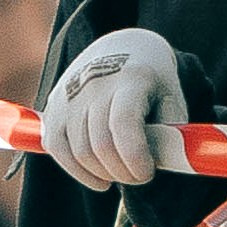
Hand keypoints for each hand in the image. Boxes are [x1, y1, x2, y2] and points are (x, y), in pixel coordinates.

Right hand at [41, 27, 183, 189]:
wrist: (121, 47)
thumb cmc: (152, 82)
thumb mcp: (172, 98)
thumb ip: (172, 132)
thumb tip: (164, 165)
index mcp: (131, 78)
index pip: (123, 122)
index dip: (135, 156)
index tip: (148, 173)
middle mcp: (95, 83)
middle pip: (100, 144)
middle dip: (123, 173)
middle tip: (139, 178)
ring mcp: (70, 94)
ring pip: (80, 152)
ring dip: (104, 175)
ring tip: (123, 175)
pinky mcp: (54, 107)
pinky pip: (57, 149)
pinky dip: (78, 172)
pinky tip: (99, 179)